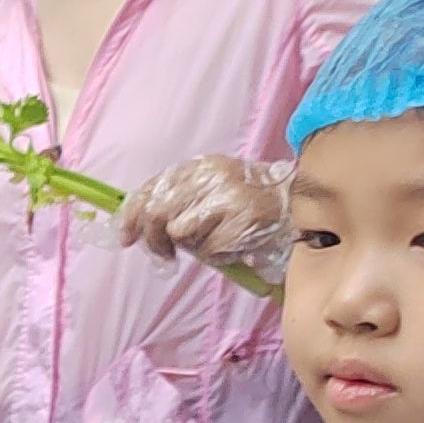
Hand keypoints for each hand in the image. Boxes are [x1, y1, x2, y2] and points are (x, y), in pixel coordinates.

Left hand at [119, 155, 293, 280]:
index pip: (152, 188)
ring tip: (213, 242)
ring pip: (181, 232)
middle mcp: (211, 177)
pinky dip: (217, 255)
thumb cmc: (248, 202)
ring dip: (192, 247)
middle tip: (166, 255)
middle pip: (158, 213)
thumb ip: (178, 201)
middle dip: (154, 241)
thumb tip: (138, 229)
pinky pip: (209, 249)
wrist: (296, 201)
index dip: (132, 216)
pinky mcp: (242, 220)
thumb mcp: (212, 190)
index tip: (127, 238)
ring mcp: (227, 197)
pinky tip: (232, 246)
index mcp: (199, 167)